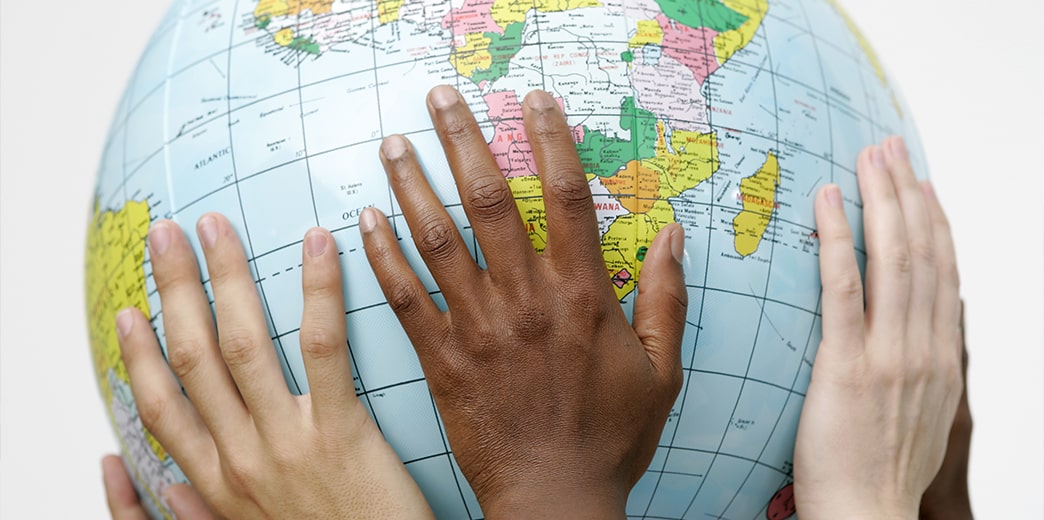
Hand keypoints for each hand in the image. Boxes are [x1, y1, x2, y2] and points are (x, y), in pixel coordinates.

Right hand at [116, 216, 433, 518]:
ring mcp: (286, 444)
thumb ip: (200, 507)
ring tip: (218, 228)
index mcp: (217, 482)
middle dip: (175, 290)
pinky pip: (321, 349)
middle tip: (169, 235)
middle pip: (193, 357)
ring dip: (225, 278)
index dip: (138, 354)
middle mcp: (240, 458)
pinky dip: (315, 291)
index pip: (161, 407)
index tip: (128, 309)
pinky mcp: (339, 433)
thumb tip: (153, 480)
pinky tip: (315, 245)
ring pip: (241, 344)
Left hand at [358, 85, 687, 517]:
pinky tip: (364, 220)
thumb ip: (665, 298)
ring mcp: (479, 327)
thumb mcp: (660, 370)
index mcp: (582, 296)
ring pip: (438, 240)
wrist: (555, 499)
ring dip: (412, 185)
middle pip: (491, 202)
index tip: (535, 100)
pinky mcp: (442, 359)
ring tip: (392, 143)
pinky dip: (382, 256)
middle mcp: (526, 299)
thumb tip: (671, 233)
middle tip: (440, 98)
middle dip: (464, 140)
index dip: (551, 140)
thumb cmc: (611, 438)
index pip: (567, 198)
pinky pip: (405, 298)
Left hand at [794, 137, 962, 518]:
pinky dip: (838, 239)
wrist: (870, 515)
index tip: (923, 184)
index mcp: (942, 358)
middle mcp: (925, 348)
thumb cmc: (883, 471)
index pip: (945, 274)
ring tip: (867, 157)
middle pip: (923, 253)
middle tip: (891, 147)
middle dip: (908, 193)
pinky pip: (843, 289)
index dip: (935, 222)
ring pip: (893, 260)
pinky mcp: (848, 365)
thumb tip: (915, 334)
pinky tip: (826, 203)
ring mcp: (890, 354)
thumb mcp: (921, 415)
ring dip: (881, 200)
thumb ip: (922, 367)